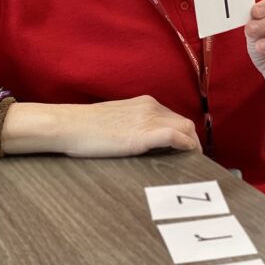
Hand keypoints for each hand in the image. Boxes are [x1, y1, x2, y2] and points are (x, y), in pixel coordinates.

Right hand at [58, 95, 200, 156]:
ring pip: (184, 129)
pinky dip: (185, 145)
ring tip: (191, 161)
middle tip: (192, 158)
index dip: (184, 134)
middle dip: (193, 141)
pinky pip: (173, 137)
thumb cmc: (88, 126)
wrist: (71, 125)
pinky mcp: (142, 135)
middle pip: (185, 123)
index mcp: (145, 103)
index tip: (186, 148)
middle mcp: (151, 108)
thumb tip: (145, 139)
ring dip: (192, 145)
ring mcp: (147, 120)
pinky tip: (187, 154)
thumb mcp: (118, 119)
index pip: (175, 118)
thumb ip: (135, 124)